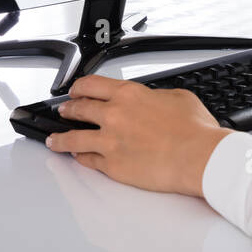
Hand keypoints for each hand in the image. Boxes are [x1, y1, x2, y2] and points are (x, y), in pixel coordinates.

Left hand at [44, 75, 232, 196]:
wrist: (197, 157)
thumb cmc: (193, 130)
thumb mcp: (177, 97)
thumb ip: (155, 96)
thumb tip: (151, 101)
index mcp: (129, 94)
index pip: (91, 85)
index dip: (78, 87)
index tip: (75, 90)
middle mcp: (114, 115)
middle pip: (78, 109)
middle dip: (68, 109)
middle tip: (64, 111)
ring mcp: (109, 142)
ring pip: (73, 138)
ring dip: (61, 138)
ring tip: (54, 139)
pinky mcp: (112, 166)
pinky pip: (88, 160)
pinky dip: (80, 158)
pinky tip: (77, 157)